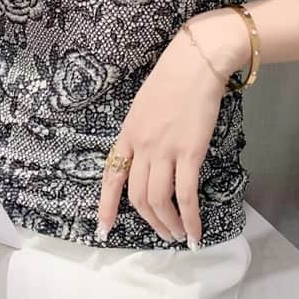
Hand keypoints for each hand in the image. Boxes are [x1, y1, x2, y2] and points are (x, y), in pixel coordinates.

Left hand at [97, 9, 248, 247]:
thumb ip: (142, 130)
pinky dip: (190, 218)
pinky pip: (186, 195)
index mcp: (127, 133)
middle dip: (149, 221)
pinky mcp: (190, 152)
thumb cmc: (173, 78)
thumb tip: (148, 152)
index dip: (106, 205)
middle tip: (162, 234)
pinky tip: (195, 232)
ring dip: (168, 224)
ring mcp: (164, 150)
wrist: (195, 62)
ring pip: (159, 200)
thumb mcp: (144, 105)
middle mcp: (141, 146)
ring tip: (178, 236)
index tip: (104, 229)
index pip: (112, 175)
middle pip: (138, 196)